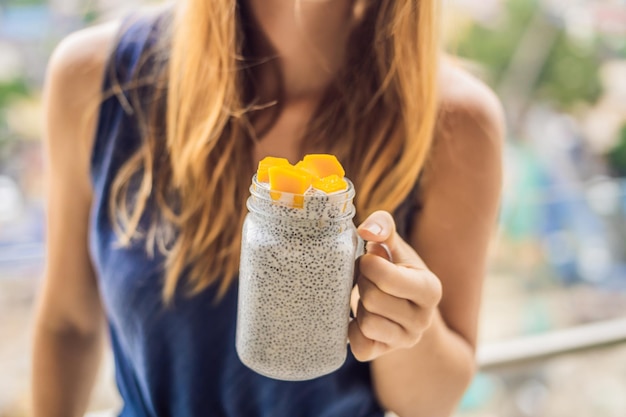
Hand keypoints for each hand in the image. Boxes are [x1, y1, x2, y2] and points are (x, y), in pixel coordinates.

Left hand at [349, 210, 441, 360]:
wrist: (401, 305)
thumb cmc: (395, 268)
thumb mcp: (394, 246)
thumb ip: (383, 227)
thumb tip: (366, 231)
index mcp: (430, 289)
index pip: (386, 277)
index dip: (368, 264)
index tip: (370, 260)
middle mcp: (423, 320)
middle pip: (373, 299)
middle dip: (362, 284)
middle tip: (366, 279)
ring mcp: (405, 340)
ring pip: (366, 323)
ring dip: (359, 305)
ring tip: (367, 296)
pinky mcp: (384, 353)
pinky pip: (359, 346)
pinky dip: (352, 329)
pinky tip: (359, 316)